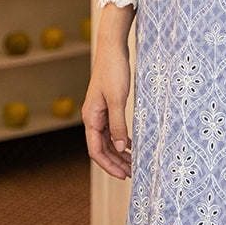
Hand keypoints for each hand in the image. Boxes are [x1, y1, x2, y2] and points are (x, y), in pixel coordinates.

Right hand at [82, 4, 134, 178]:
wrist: (112, 49)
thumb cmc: (113, 71)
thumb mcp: (118, 99)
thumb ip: (118, 124)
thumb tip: (121, 147)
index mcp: (91, 118)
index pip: (96, 150)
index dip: (108, 165)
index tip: (123, 175)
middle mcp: (93, 118)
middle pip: (102, 148)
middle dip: (116, 162)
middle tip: (133, 174)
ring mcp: (99, 112)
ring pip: (108, 140)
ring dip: (119, 153)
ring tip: (134, 163)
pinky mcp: (107, 106)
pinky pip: (112, 130)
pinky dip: (121, 139)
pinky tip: (133, 145)